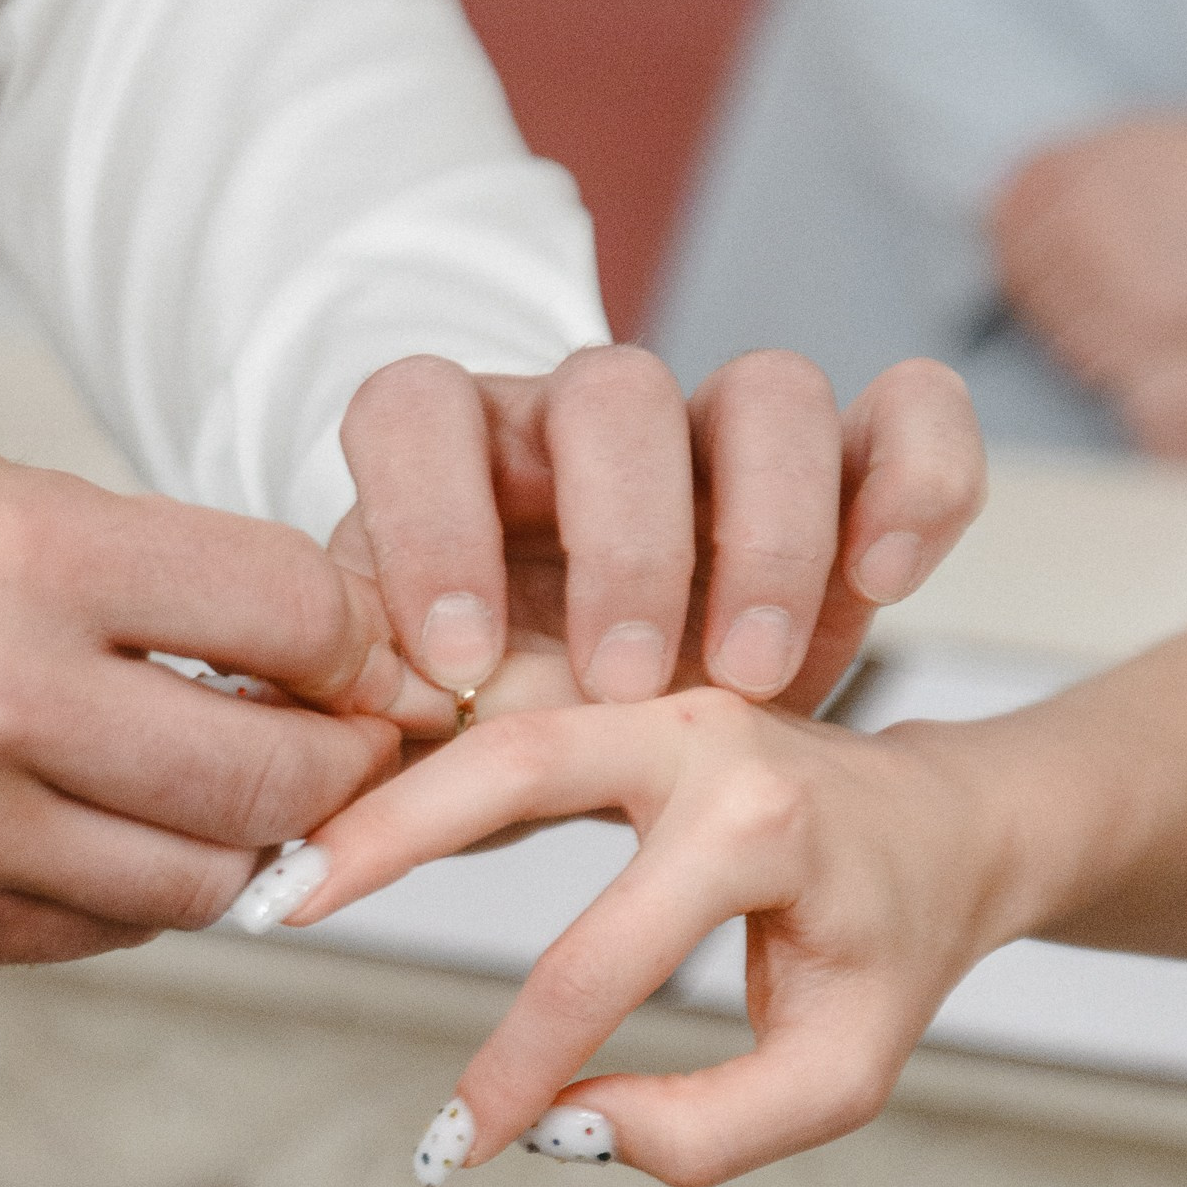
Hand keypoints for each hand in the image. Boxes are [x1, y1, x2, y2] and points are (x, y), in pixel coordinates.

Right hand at [0, 436, 402, 964]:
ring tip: (244, 797)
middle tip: (351, 745)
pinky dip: (142, 891)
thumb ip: (136, 562)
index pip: (287, 612)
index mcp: (26, 561)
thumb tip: (306, 638)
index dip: (355, 638)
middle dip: (342, 765)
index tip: (362, 652)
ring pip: (202, 884)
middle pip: (273, 777)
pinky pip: (97, 931)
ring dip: (251, 846)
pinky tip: (125, 833)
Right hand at [255, 687, 1008, 1186]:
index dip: (511, 1070)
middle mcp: (702, 733)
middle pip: (510, 764)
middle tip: (277, 906)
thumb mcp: (841, 1072)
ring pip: (488, 720)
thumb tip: (562, 1128)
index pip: (597, 964)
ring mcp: (657, 692)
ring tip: (277, 861)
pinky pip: (499, 709)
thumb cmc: (893, 949)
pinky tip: (329, 808)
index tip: (456, 1146)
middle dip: (384, 836)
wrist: (949, 824)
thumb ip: (713, 1127)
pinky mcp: (622, 689)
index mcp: (763, 828)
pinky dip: (409, 752)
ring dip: (377, 785)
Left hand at [329, 348, 984, 734]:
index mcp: (456, 460)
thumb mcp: (422, 739)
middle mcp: (588, 423)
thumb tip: (270, 795)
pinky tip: (889, 584)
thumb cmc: (503, 724)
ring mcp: (724, 435)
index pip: (415, 412)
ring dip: (767, 533)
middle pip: (611, 390)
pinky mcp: (847, 471)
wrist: (654, 744)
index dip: (427, 519)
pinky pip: (908, 413)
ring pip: (767, 390)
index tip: (448, 663)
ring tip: (752, 679)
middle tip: (627, 687)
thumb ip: (364, 742)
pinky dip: (916, 480)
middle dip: (624, 541)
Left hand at [991, 98, 1186, 391]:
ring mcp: (1111, 266)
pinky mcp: (1146, 311)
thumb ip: (1070, 175)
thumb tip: (1008, 215)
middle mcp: (1080, 216)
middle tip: (1068, 306)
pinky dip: (1099, 355)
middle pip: (1023, 277)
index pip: (1005, 223)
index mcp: (1071, 170)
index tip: (1025, 268)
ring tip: (1104, 323)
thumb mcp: (1131, 141)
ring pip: (1054, 321)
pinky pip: (1096, 350)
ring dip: (1067, 330)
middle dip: (1037, 296)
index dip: (1009, 251)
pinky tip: (1125, 342)